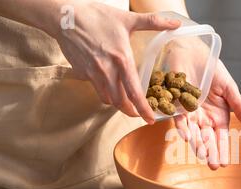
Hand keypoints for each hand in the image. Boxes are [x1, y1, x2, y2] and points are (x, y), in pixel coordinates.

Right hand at [52, 0, 179, 123]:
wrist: (65, 16)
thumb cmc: (97, 16)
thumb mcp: (127, 18)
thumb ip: (154, 22)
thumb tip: (175, 24)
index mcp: (122, 60)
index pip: (134, 93)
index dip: (143, 110)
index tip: (150, 120)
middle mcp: (107, 71)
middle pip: (121, 103)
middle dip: (132, 111)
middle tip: (139, 113)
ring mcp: (93, 74)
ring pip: (108, 99)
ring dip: (118, 104)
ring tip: (127, 102)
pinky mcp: (83, 74)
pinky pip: (97, 90)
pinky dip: (106, 93)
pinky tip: (111, 87)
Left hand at [174, 60, 240, 169]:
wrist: (193, 52)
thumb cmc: (213, 69)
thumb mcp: (230, 90)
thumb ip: (240, 108)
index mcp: (218, 116)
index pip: (221, 137)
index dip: (222, 150)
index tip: (224, 163)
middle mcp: (203, 118)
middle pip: (207, 139)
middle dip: (210, 152)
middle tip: (213, 166)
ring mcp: (189, 113)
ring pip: (193, 133)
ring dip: (197, 144)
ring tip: (202, 156)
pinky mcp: (176, 105)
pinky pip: (179, 119)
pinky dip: (183, 128)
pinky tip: (187, 137)